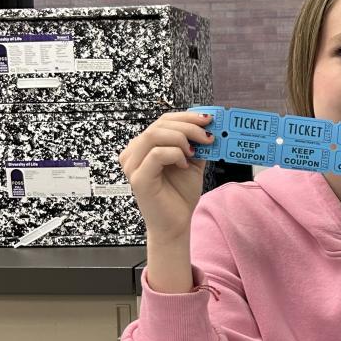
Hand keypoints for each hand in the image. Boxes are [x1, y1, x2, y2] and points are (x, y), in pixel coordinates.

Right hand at [118, 111, 213, 243]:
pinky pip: (156, 154)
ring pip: (154, 135)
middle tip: (208, 136)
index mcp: (144, 147)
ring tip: (195, 152)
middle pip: (159, 125)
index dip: (186, 117)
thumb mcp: (192, 162)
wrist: (176, 224)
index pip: (163, 121)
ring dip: (181, 138)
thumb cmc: (180, 194)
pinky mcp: (138, 178)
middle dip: (188, 126)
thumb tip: (208, 125)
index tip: (208, 119)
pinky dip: (175, 155)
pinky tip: (184, 165)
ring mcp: (133, 165)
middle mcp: (134, 153)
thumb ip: (196, 144)